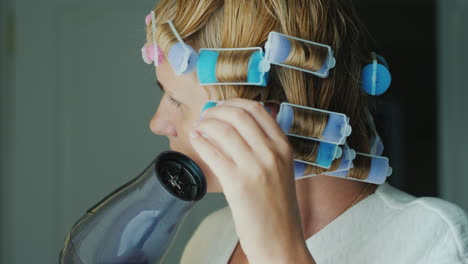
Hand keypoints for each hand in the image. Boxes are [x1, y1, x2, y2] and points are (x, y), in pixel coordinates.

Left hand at [190, 98, 313, 262]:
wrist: (281, 240)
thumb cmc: (278, 207)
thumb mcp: (282, 170)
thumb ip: (267, 147)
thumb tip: (240, 124)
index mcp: (284, 148)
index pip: (257, 110)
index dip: (234, 103)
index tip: (221, 106)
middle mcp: (272, 153)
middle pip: (238, 114)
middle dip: (216, 111)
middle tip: (205, 116)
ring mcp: (255, 168)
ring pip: (223, 129)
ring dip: (205, 124)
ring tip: (198, 128)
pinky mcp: (237, 184)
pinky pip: (212, 151)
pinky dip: (200, 141)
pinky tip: (195, 140)